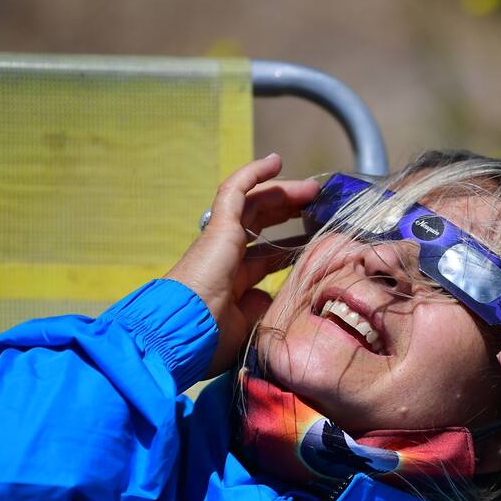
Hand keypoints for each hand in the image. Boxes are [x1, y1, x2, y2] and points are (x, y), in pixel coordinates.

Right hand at [163, 154, 318, 378]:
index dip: (289, 246)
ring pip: (252, 204)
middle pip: (261, 225)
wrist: (185, 333)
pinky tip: (275, 162)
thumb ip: (262, 307)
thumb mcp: (249, 326)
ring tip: (310, 188)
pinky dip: (253, 174)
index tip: (314, 240)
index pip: (265, 256)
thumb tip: (271, 295)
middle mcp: (225, 257)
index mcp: (232, 282)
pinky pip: (234, 191)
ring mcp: (220, 240)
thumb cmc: (212, 339)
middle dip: (288, 212)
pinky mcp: (218, 227)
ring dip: (282, 193)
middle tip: (316, 205)